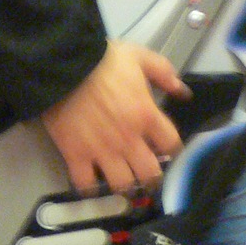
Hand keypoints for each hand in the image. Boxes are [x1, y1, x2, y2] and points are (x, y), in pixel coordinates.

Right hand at [41, 40, 187, 195]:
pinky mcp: (76, 155)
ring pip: (122, 185)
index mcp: (146, 115)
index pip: (171, 144)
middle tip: (145, 173)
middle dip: (151, 176)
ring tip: (122, 180)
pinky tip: (92, 181)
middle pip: (150, 174)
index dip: (171, 149)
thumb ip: (164, 73)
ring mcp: (102, 150)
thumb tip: (183, 92)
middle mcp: (128, 139)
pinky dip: (89, 187)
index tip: (165, 149)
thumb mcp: (139, 57)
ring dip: (124, 185)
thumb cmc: (102, 59)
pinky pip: (86, 184)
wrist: (62, 64)